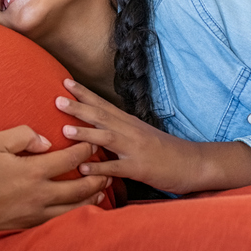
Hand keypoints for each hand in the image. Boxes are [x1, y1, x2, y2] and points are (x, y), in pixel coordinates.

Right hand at [0, 125, 109, 236]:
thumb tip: (44, 141)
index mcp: (32, 171)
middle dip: (97, 177)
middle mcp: (38, 195)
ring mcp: (33, 214)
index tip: (93, 141)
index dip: (86, 149)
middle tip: (108, 169)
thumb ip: (22, 136)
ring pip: (73, 208)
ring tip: (101, 191)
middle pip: (79, 187)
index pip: (70, 159)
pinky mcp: (25, 226)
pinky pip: (57, 221)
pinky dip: (73, 214)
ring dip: (90, 198)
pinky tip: (75, 211)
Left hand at [57, 80, 250, 194]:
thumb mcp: (140, 136)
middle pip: (101, 115)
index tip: (64, 81)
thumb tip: (97, 130)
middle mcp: (131, 131)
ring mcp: (135, 149)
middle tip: (56, 98)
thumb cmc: (165, 151)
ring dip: (86, 133)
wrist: (194, 163)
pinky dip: (100, 168)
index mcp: (129, 123)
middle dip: (78, 106)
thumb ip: (119, 131)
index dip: (84, 93)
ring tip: (65, 129)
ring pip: (107, 138)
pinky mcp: (140, 168)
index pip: (103, 104)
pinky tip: (84, 169)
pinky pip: (117, 168)